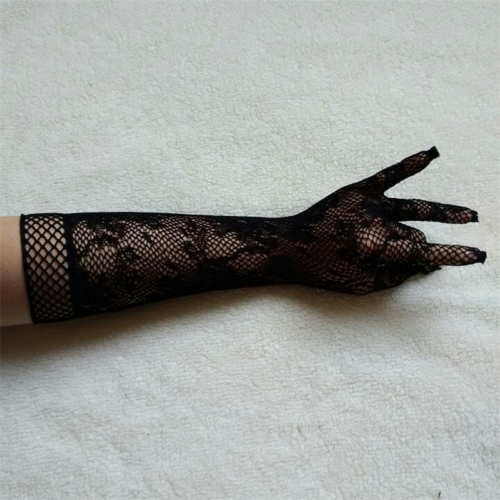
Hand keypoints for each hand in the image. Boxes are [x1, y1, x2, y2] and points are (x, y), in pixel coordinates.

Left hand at [288, 146, 486, 294]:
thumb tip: (424, 266)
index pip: (424, 253)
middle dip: (417, 247)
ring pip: (413, 211)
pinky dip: (411, 164)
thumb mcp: (358, 286)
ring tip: (469, 217)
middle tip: (420, 252)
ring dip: (444, 213)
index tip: (476, 256)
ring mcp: (371, 205)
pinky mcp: (358, 190)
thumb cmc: (323, 270)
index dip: (450, 256)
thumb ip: (394, 278)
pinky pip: (390, 175)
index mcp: (379, 252)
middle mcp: (379, 225)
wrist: (288, 246)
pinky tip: (432, 153)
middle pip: (414, 235)